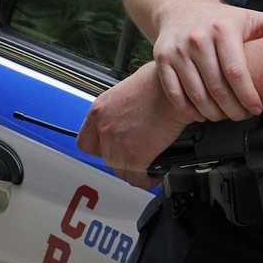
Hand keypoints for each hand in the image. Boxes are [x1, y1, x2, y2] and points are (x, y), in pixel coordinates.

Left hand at [76, 64, 188, 188]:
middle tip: (135, 155)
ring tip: (146, 167)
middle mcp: (105, 128)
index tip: (107, 150)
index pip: (85, 142)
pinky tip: (153, 175)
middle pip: (106, 158)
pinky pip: (136, 178)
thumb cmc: (158, 82)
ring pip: (120, 170)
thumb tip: (127, 115)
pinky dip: (145, 181)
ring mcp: (118, 143)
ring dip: (133, 170)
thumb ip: (119, 107)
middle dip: (121, 158)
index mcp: (99, 110)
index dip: (98, 149)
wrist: (176, 87)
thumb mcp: (127, 88)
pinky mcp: (137, 155)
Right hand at [151, 0, 262, 121]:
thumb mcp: (249, 18)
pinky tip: (199, 114)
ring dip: (211, 113)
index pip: (236, 71)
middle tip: (241, 117)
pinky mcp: (161, 58)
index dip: (248, 95)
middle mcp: (198, 38)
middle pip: (217, 87)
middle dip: (232, 109)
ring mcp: (178, 49)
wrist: (180, 6)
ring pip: (195, 93)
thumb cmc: (219, 18)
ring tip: (223, 117)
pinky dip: (188, 109)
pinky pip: (174, 92)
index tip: (257, 108)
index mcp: (223, 29)